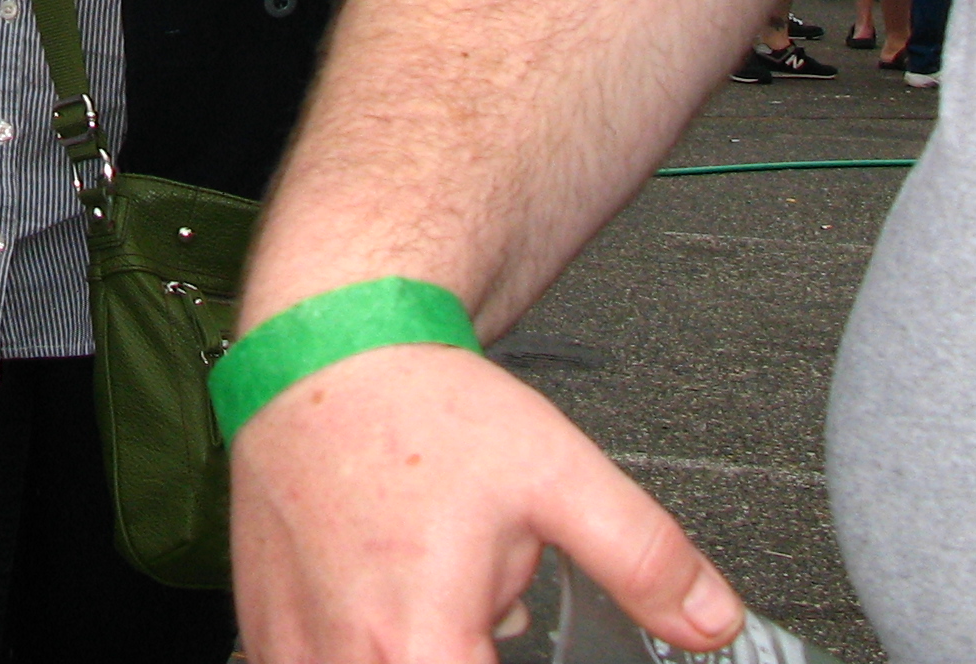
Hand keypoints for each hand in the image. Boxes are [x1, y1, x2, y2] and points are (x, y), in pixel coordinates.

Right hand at [231, 340, 741, 662]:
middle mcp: (344, 659)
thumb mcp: (557, 473)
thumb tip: (712, 621)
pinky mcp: (263, 626)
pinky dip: (366, 652)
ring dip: (418, 655)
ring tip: (445, 610)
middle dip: (470, 652)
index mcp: (421, 645)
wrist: (320, 344)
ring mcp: (291, 647)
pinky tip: (393, 611)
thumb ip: (644, 557)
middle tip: (487, 619)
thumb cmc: (420, 406)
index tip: (516, 637)